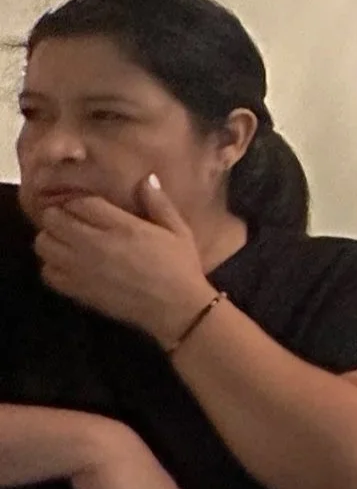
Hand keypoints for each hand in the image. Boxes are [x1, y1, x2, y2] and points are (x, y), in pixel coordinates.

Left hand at [34, 176, 215, 346]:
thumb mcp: (178, 230)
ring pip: (44, 244)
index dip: (80, 201)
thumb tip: (145, 178)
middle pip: (54, 220)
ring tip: (67, 241)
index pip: (80, 203)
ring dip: (52, 239)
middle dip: (60, 216)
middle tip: (72, 221)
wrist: (176, 309)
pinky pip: (47, 272)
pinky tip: (69, 265)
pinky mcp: (77, 289)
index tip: (88, 206)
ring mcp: (82, 268)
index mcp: (122, 226)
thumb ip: (159, 203)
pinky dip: (52, 266)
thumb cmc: (181, 267)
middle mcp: (95, 244)